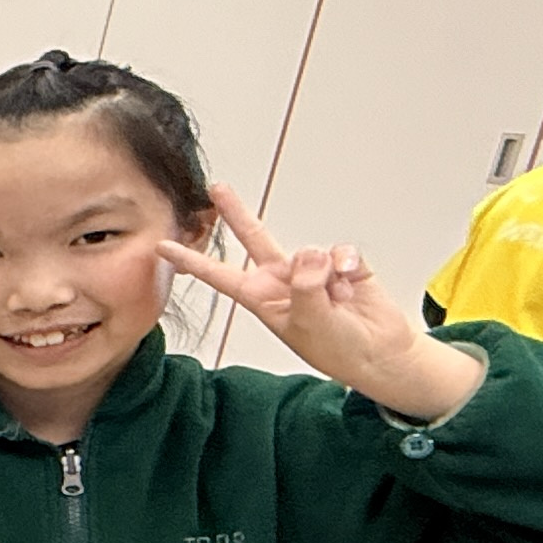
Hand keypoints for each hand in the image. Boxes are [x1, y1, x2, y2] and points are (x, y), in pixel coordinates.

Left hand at [155, 183, 477, 420]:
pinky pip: (340, 251)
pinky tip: (352, 285)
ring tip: (337, 301)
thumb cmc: (338, 349)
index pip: (219, 276)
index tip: (162, 247)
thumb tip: (313, 253)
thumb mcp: (310, 323)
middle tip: (216, 188)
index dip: (191, 261)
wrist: (380, 353)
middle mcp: (283, 280)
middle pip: (254, 238)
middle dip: (236, 212)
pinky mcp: (342, 263)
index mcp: (262, 298)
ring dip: (326, 275)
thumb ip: (306, 286)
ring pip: (309, 252)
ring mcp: (312, 270)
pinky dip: (347, 267)